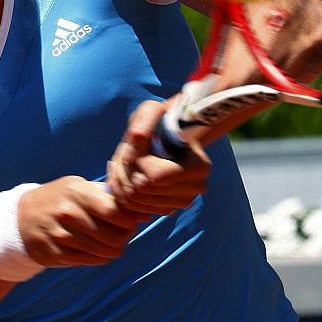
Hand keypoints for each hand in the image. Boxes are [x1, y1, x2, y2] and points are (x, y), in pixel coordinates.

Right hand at [17, 177, 145, 266]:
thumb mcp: (78, 187)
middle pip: (114, 235)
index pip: (115, 211)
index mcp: (75, 191)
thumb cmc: (59, 199)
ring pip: (105, 251)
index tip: (131, 219)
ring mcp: (60, 236)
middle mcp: (67, 213)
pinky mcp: (55, 255)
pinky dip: (101, 256)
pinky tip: (98, 248)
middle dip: (126, 236)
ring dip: (115, 248)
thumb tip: (144, 210)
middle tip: (124, 232)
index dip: (130, 219)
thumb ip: (108, 196)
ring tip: (112, 240)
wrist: (20, 219)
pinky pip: (91, 260)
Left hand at [107, 100, 210, 214]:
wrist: (169, 135)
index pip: (155, 177)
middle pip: (144, 191)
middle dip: (125, 172)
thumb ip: (144, 120)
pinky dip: (126, 195)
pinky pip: (140, 210)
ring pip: (138, 203)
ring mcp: (184, 201)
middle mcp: (196, 188)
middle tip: (121, 156)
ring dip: (122, 183)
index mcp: (199, 166)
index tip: (130, 146)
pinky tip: (125, 176)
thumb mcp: (153, 111)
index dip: (135, 162)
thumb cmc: (161, 120)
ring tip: (122, 164)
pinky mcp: (171, 208)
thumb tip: (135, 137)